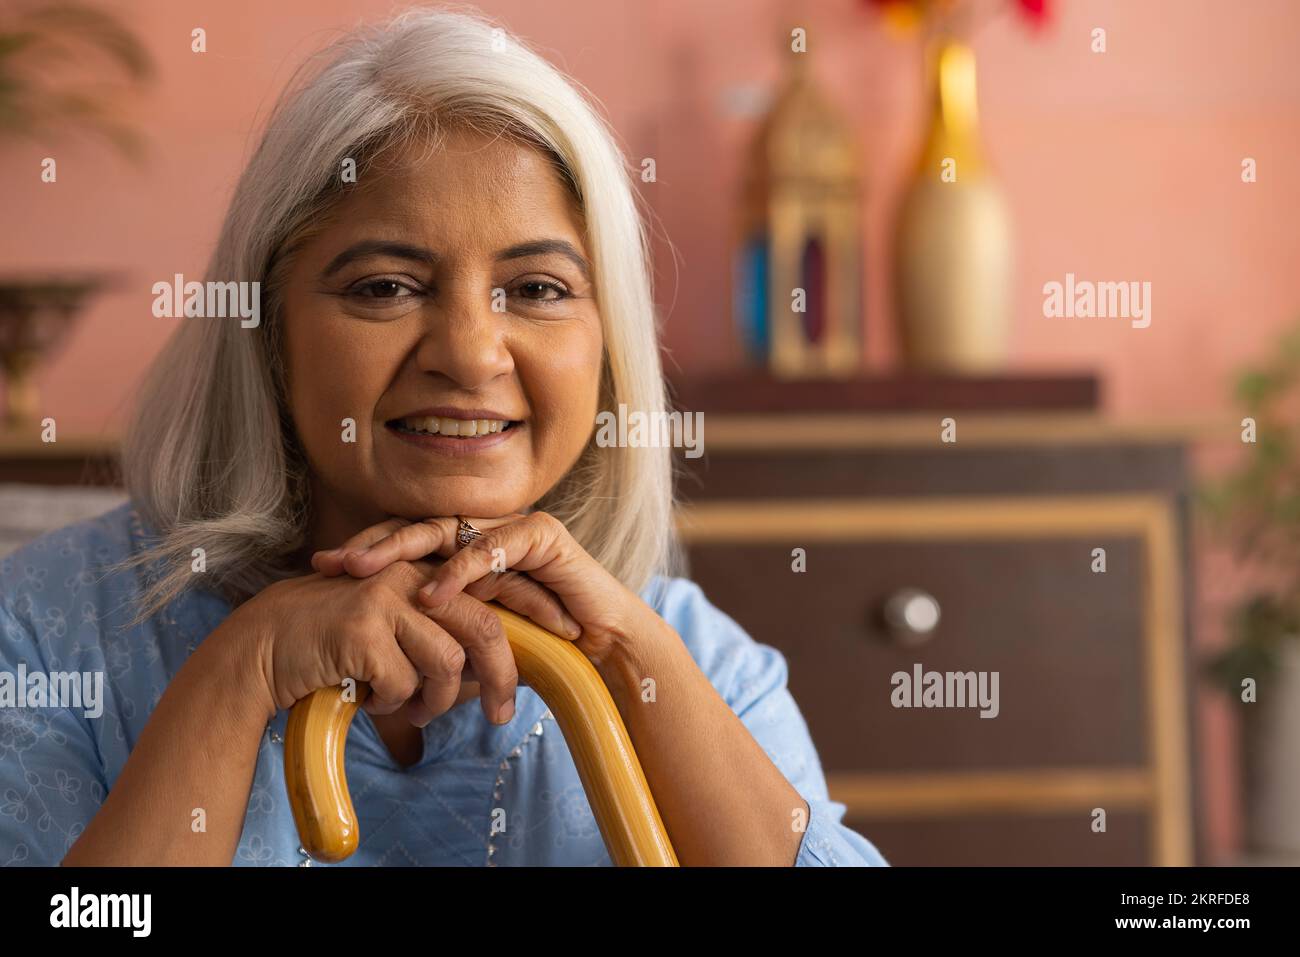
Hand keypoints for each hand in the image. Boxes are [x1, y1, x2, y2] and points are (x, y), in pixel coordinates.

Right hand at [230, 561, 521, 726]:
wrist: (261, 646)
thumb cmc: (331, 645)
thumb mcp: (390, 632)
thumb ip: (436, 641)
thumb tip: (490, 677)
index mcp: (420, 571)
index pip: (487, 599)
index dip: (522, 630)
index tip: (544, 660)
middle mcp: (407, 575)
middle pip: (482, 628)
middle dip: (500, 678)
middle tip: (501, 715)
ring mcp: (384, 598)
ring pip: (447, 663)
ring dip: (434, 701)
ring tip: (409, 710)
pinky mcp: (362, 629)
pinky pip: (403, 683)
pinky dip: (390, 703)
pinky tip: (368, 698)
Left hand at [311, 513, 667, 673]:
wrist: (601, 649)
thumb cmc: (539, 647)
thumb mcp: (471, 639)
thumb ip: (433, 634)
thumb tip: (372, 661)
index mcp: (466, 548)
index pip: (408, 541)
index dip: (366, 552)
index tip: (322, 571)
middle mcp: (485, 530)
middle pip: (418, 527)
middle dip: (371, 545)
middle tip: (331, 563)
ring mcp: (511, 526)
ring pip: (447, 529)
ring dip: (401, 551)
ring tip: (363, 572)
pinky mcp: (541, 534)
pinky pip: (491, 548)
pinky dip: (460, 571)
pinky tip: (430, 592)